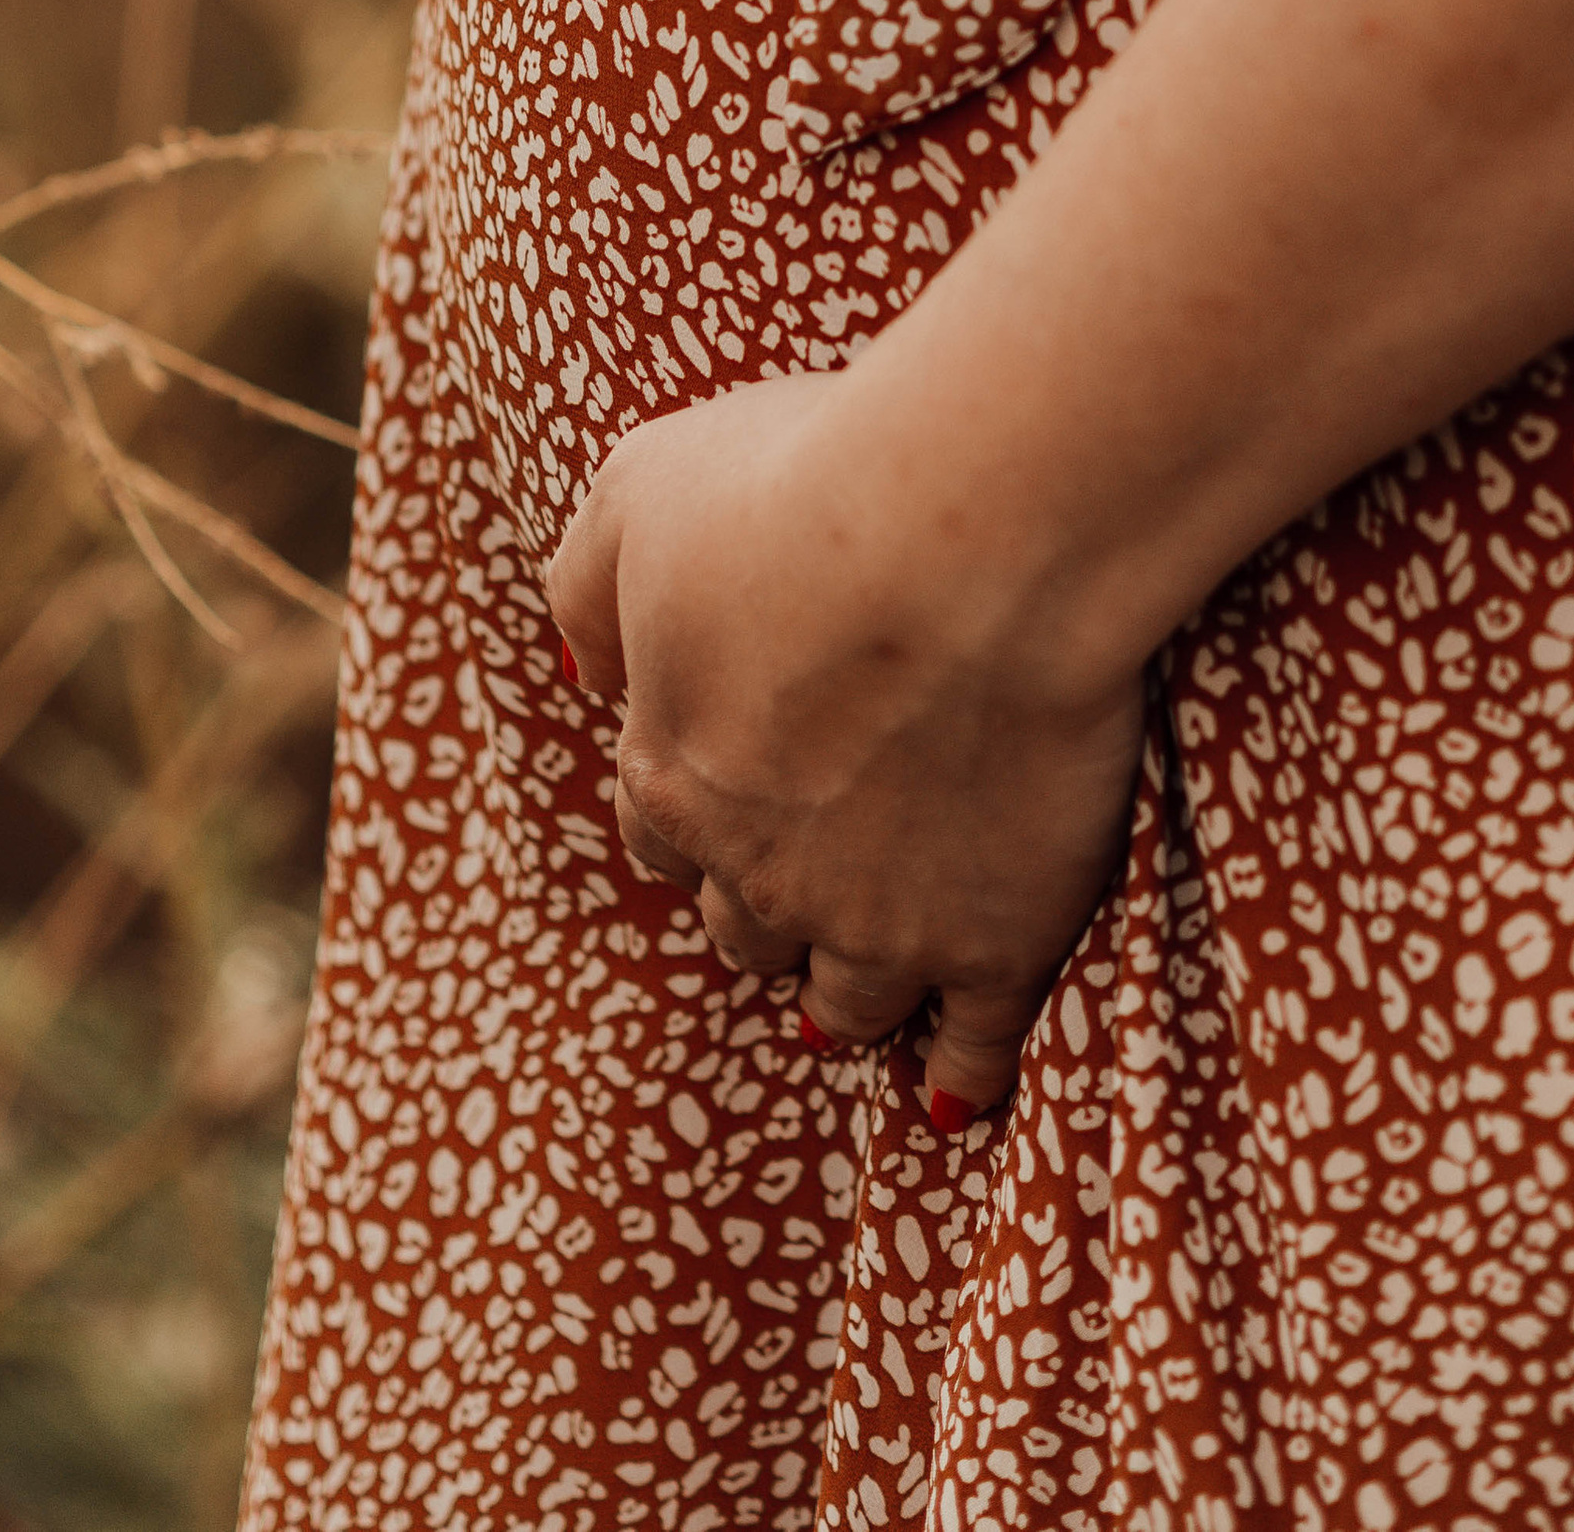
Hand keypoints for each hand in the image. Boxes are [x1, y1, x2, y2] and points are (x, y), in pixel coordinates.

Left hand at [546, 367, 1147, 1121]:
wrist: (966, 537)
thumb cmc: (802, 485)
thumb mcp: (639, 489)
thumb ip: (586, 585)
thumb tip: (576, 670)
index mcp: (672, 766)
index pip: (661, 826)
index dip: (693, 813)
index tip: (726, 805)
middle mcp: (760, 867)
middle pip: (744, 922)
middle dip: (764, 908)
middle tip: (803, 891)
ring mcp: (881, 918)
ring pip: (846, 996)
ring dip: (846, 998)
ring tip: (865, 1005)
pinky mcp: (997, 936)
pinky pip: (978, 1039)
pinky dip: (967, 1069)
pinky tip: (960, 1089)